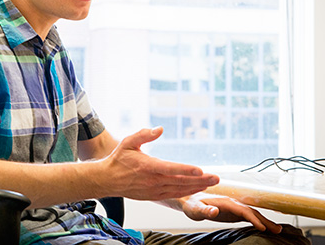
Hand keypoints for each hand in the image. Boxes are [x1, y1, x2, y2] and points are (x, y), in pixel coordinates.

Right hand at [101, 127, 218, 200]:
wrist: (107, 180)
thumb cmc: (118, 159)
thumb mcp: (128, 142)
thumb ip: (144, 134)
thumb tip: (160, 128)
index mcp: (147, 166)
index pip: (171, 169)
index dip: (186, 170)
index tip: (201, 170)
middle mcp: (152, 180)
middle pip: (180, 181)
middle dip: (200, 180)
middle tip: (217, 178)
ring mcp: (154, 190)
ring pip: (179, 190)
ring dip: (197, 187)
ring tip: (211, 183)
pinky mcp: (154, 196)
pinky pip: (173, 194)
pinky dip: (186, 192)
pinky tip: (196, 188)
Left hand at [182, 194, 282, 232]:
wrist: (190, 201)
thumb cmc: (192, 205)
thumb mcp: (195, 209)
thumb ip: (205, 210)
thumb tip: (215, 211)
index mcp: (225, 201)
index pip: (242, 210)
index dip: (253, 218)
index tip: (262, 227)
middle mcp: (232, 202)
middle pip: (251, 211)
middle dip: (265, 220)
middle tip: (278, 230)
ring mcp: (234, 207)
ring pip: (252, 213)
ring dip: (265, 221)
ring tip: (277, 230)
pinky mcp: (233, 212)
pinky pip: (248, 216)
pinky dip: (258, 221)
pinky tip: (265, 228)